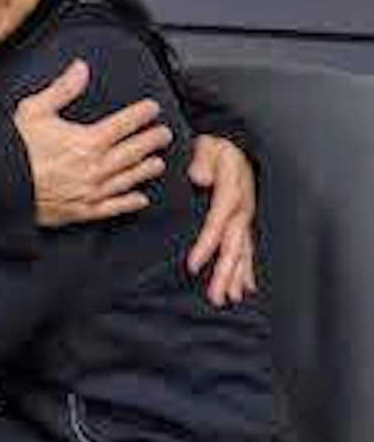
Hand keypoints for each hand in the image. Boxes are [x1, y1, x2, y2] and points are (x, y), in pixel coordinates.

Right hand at [14, 59, 171, 226]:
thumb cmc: (14, 149)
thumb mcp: (35, 110)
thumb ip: (63, 89)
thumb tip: (81, 68)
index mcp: (86, 141)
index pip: (123, 124)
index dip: (140, 115)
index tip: (152, 108)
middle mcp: (94, 167)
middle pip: (132, 151)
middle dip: (151, 141)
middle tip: (164, 134)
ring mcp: (90, 191)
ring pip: (127, 179)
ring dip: (145, 170)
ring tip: (158, 163)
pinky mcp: (81, 211)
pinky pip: (112, 207)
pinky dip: (129, 203)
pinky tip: (140, 199)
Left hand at [187, 135, 256, 305]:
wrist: (234, 143)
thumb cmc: (217, 147)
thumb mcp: (207, 146)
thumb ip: (202, 160)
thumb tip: (199, 177)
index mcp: (231, 191)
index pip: (217, 222)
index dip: (206, 245)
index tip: (193, 265)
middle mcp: (243, 208)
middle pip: (234, 244)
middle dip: (225, 272)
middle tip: (216, 296)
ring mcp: (246, 216)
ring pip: (242, 251)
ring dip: (236, 276)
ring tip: (229, 297)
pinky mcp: (245, 221)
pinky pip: (247, 248)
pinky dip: (247, 268)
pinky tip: (245, 286)